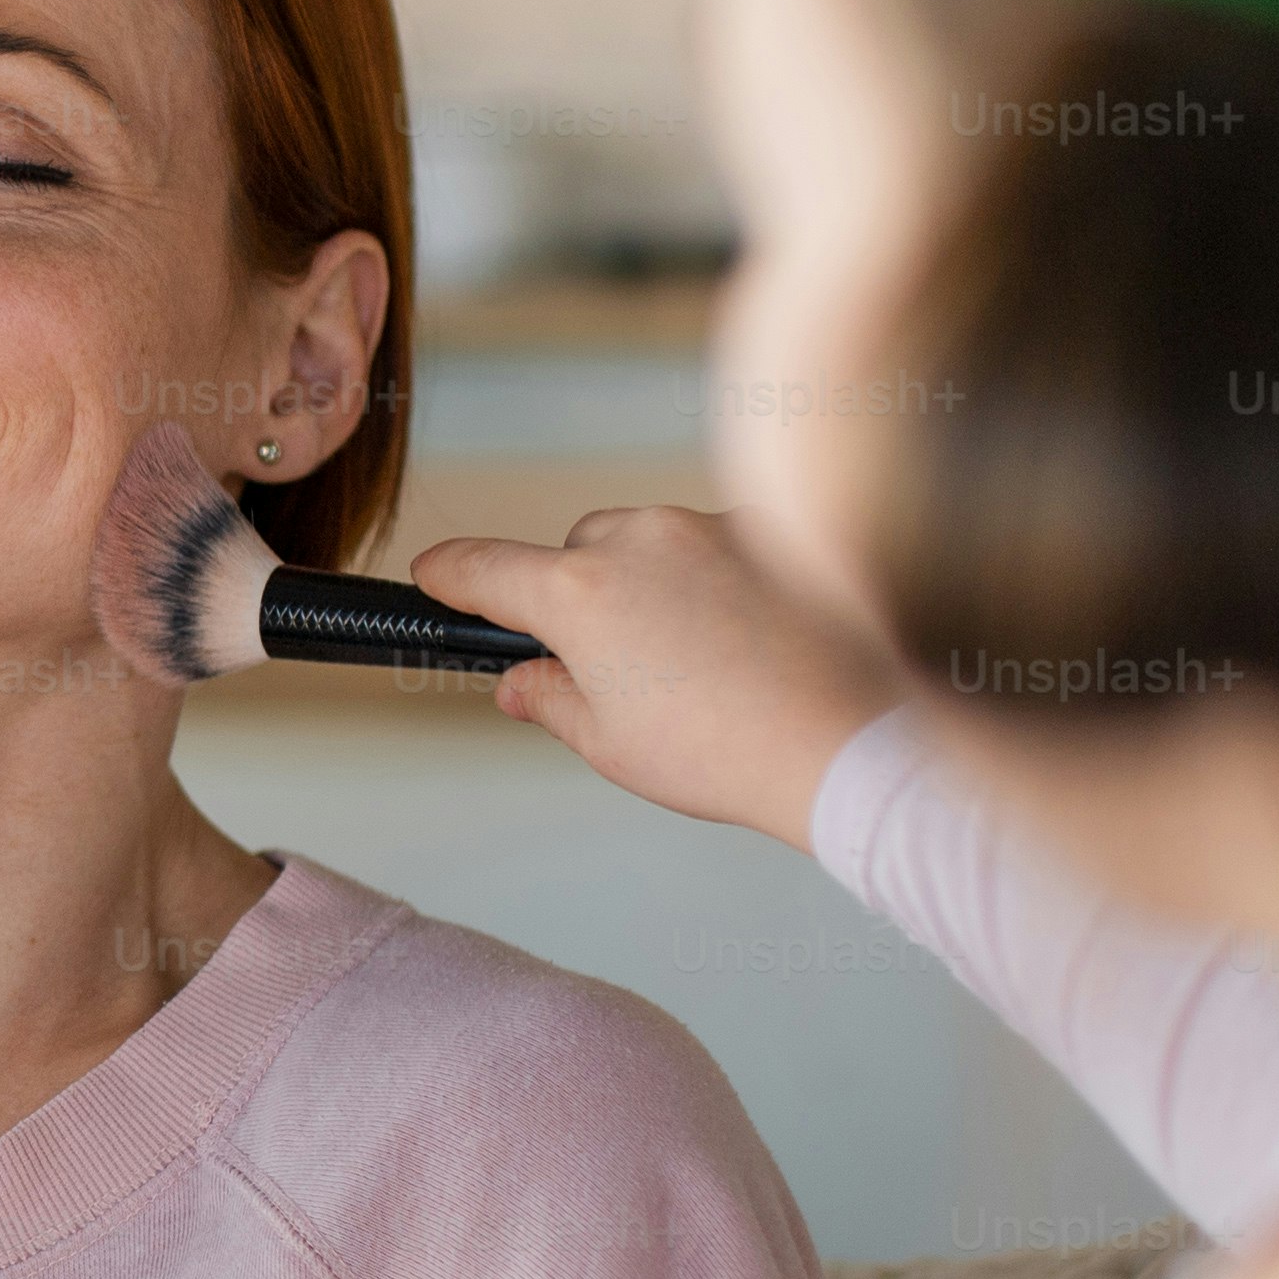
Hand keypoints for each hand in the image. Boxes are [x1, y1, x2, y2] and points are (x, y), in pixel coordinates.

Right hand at [412, 505, 902, 847]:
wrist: (845, 739)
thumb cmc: (723, 751)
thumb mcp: (609, 743)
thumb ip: (548, 699)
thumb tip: (518, 682)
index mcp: (578, 594)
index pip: (483, 568)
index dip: (448, 576)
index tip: (433, 577)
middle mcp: (636, 540)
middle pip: (575, 551)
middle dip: (577, 594)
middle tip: (608, 665)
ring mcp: (705, 527)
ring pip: (648, 541)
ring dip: (649, 583)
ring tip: (692, 660)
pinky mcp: (767, 530)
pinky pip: (713, 543)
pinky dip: (712, 578)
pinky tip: (742, 638)